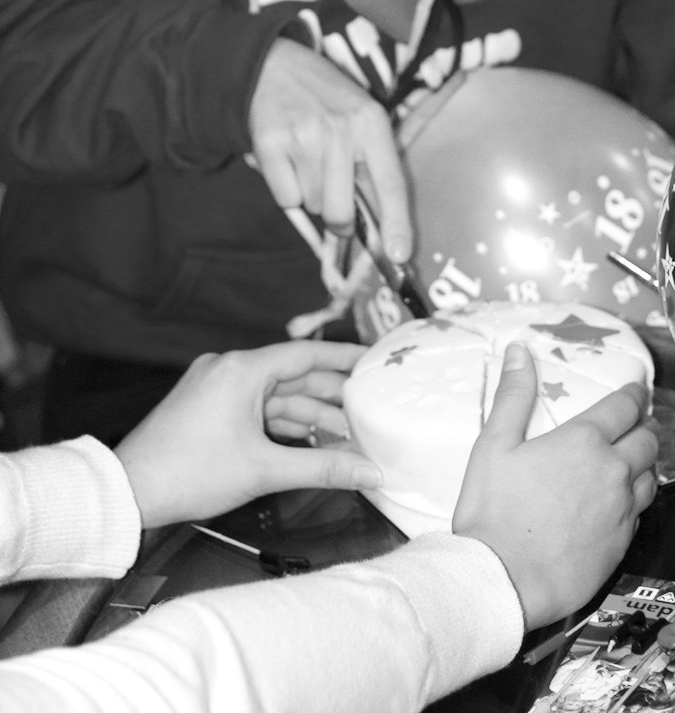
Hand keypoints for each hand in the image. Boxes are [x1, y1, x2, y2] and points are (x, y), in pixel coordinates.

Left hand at [115, 341, 382, 527]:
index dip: (344, 358)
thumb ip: (323, 468)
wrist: (128, 492)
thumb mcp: (263, 470)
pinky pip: (256, 408)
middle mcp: (229, 368)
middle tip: (370, 407)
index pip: (306, 354)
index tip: (374, 360)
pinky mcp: (208, 408)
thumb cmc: (190, 473)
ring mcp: (216, 387)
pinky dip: (282, 423)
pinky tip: (308, 440)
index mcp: (241, 369)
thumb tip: (370, 471)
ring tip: (346, 433)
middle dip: (331, 396)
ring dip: (308, 414)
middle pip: (293, 375)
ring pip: (275, 396)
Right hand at [249, 39, 412, 260]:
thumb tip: (381, 227)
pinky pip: (284, 198)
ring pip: (312, 205)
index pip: (391, 184)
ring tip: (307, 160)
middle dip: (338, 220)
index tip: (399, 255)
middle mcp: (342, 129)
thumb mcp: (360, 117)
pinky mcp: (270, 143)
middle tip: (334, 202)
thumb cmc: (324, 99)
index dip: (397, 225)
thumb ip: (371, 164)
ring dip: (310, 196)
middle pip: (341, 211)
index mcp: (372, 122)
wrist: (272, 65)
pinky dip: (286, 189)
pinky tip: (287, 160)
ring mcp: (304, 136)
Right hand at [452, 343, 658, 630]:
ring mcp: (621, 511)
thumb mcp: (494, 445)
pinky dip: (635, 500)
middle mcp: (613, 472)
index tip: (638, 389)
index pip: (625, 407)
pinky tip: (618, 503)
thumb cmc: (494, 510)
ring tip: (630, 461)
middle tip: (633, 425)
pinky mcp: (622, 545)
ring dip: (644, 464)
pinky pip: (639, 513)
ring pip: (651, 477)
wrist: (504, 581)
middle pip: (647, 440)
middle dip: (643, 427)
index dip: (635, 394)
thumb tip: (520, 350)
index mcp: (584, 441)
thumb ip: (513, 396)